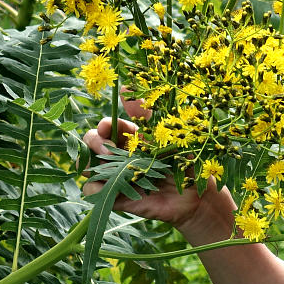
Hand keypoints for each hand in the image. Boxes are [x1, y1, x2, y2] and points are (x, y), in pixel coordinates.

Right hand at [81, 96, 235, 238]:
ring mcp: (117, 175)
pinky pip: (92, 190)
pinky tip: (107, 185)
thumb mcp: (172, 135)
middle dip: (95, 141)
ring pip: (87, 164)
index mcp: (134, 138)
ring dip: (89, 162)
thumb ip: (150, 114)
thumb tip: (127, 88)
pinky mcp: (116, 195)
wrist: (196, 195)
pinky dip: (94, 187)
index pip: (110, 126)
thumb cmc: (188, 161)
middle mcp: (121, 154)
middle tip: (110, 150)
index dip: (106, 124)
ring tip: (107, 165)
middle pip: (93, 141)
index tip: (109, 126)